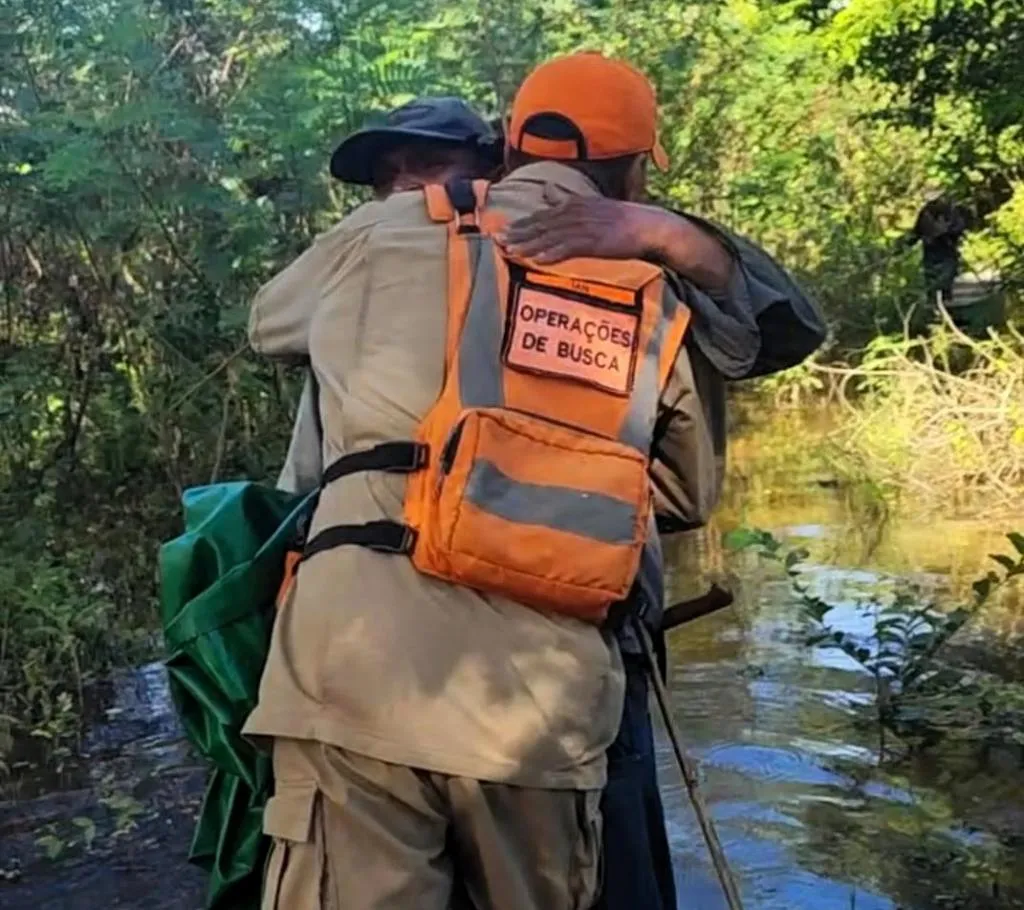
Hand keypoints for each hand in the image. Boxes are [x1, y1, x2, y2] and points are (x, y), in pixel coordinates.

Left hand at [498, 195, 674, 264]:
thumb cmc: (620, 218)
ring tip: (511, 252)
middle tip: (497, 241)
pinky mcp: (594, 241)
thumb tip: (545, 191)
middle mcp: (574, 213)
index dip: (520, 224)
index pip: (540, 215)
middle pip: (540, 225)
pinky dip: (551, 253)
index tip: (501, 231)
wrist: (647, 225)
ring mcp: (584, 227)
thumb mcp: (590, 203)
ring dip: (529, 245)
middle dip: (518, 234)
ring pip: (550, 237)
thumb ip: (564, 199)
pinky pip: (568, 248)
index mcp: (572, 204)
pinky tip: (537, 260)